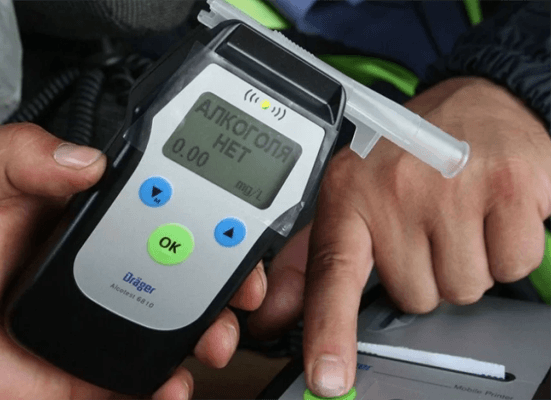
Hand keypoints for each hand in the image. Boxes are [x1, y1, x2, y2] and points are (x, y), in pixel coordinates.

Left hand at [0, 123, 266, 399]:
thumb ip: (24, 156)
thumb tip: (87, 159)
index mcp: (97, 217)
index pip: (170, 214)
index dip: (213, 222)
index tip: (239, 233)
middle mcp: (110, 266)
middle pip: (187, 274)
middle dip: (226, 286)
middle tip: (241, 294)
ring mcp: (104, 318)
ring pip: (174, 327)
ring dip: (208, 336)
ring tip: (213, 343)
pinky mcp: (90, 372)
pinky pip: (140, 383)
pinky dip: (167, 389)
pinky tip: (172, 387)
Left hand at [249, 77, 550, 396]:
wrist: (474, 100)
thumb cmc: (407, 153)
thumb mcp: (352, 193)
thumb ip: (313, 260)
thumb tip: (277, 316)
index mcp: (349, 192)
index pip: (333, 273)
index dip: (329, 331)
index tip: (328, 377)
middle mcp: (396, 188)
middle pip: (415, 297)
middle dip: (425, 274)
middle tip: (426, 227)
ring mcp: (454, 186)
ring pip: (463, 287)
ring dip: (464, 264)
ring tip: (457, 216)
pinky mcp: (508, 186)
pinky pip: (511, 264)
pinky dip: (505, 248)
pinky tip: (490, 210)